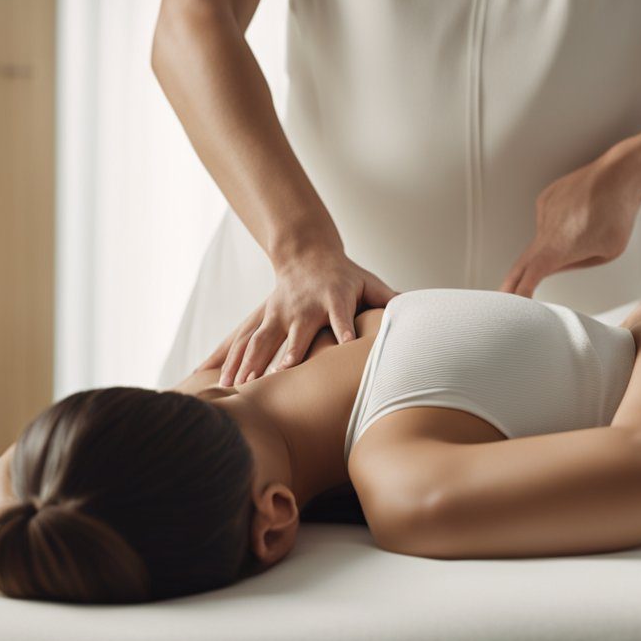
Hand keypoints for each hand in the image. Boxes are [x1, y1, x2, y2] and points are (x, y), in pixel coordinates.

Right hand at [197, 245, 396, 385]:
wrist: (306, 252)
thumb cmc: (346, 275)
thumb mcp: (370, 283)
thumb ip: (390, 300)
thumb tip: (420, 312)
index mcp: (334, 298)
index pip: (341, 317)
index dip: (343, 331)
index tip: (344, 347)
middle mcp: (303, 307)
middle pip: (295, 333)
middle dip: (288, 354)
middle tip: (280, 377)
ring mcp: (279, 313)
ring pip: (261, 340)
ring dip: (250, 363)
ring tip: (239, 388)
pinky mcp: (263, 318)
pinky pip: (243, 341)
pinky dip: (230, 361)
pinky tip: (220, 383)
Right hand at [499, 151, 640, 296]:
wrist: (620, 174)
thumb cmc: (619, 213)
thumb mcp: (607, 252)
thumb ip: (577, 263)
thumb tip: (555, 267)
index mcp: (559, 246)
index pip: (531, 276)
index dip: (519, 293)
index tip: (511, 306)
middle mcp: (545, 228)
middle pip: (521, 263)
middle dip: (511, 283)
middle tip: (502, 298)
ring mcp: (543, 210)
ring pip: (543, 238)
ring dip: (557, 243)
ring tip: (586, 230)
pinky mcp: (546, 198)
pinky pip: (549, 221)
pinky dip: (560, 225)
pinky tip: (580, 215)